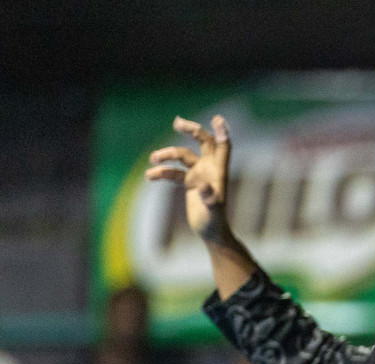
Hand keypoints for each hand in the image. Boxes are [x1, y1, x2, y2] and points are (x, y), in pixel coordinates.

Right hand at [146, 115, 231, 242]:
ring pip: (182, 156)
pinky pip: (173, 172)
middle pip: (203, 142)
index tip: (218, 119)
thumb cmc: (214, 222)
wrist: (210, 233)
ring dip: (167, 155)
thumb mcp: (212, 210)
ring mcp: (199, 174)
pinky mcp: (189, 182)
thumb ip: (208, 197)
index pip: (223, 147)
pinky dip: (162, 172)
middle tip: (177, 121)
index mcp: (219, 171)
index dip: (221, 133)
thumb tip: (202, 186)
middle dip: (191, 130)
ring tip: (153, 158)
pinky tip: (150, 176)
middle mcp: (209, 169)